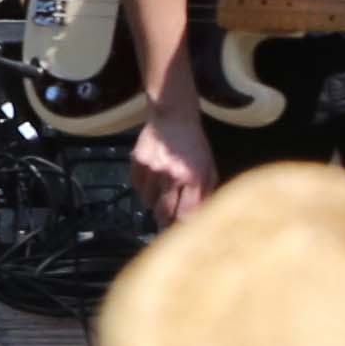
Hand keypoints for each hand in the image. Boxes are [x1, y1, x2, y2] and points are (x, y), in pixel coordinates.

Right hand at [134, 97, 215, 226]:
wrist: (174, 116)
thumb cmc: (195, 145)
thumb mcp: (209, 168)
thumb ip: (206, 194)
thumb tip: (198, 218)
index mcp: (194, 179)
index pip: (186, 215)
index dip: (182, 226)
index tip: (180, 229)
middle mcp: (172, 176)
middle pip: (164, 213)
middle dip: (165, 219)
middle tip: (166, 218)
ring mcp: (152, 168)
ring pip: (147, 201)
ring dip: (153, 201)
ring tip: (160, 190)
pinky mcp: (138, 161)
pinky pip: (136, 186)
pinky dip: (143, 187)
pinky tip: (151, 178)